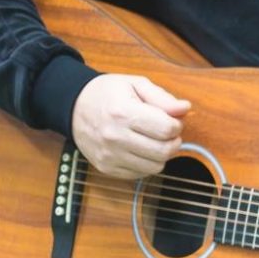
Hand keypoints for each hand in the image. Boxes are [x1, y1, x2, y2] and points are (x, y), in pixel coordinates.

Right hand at [72, 74, 191, 178]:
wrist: (74, 107)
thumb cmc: (107, 94)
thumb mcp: (135, 84)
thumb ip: (162, 97)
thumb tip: (184, 109)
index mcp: (123, 112)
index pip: (166, 129)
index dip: (177, 124)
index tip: (173, 120)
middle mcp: (115, 137)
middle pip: (164, 151)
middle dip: (174, 141)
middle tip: (168, 133)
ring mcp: (109, 156)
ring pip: (155, 166)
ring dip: (161, 154)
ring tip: (154, 140)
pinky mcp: (107, 168)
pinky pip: (140, 173)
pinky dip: (146, 163)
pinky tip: (140, 148)